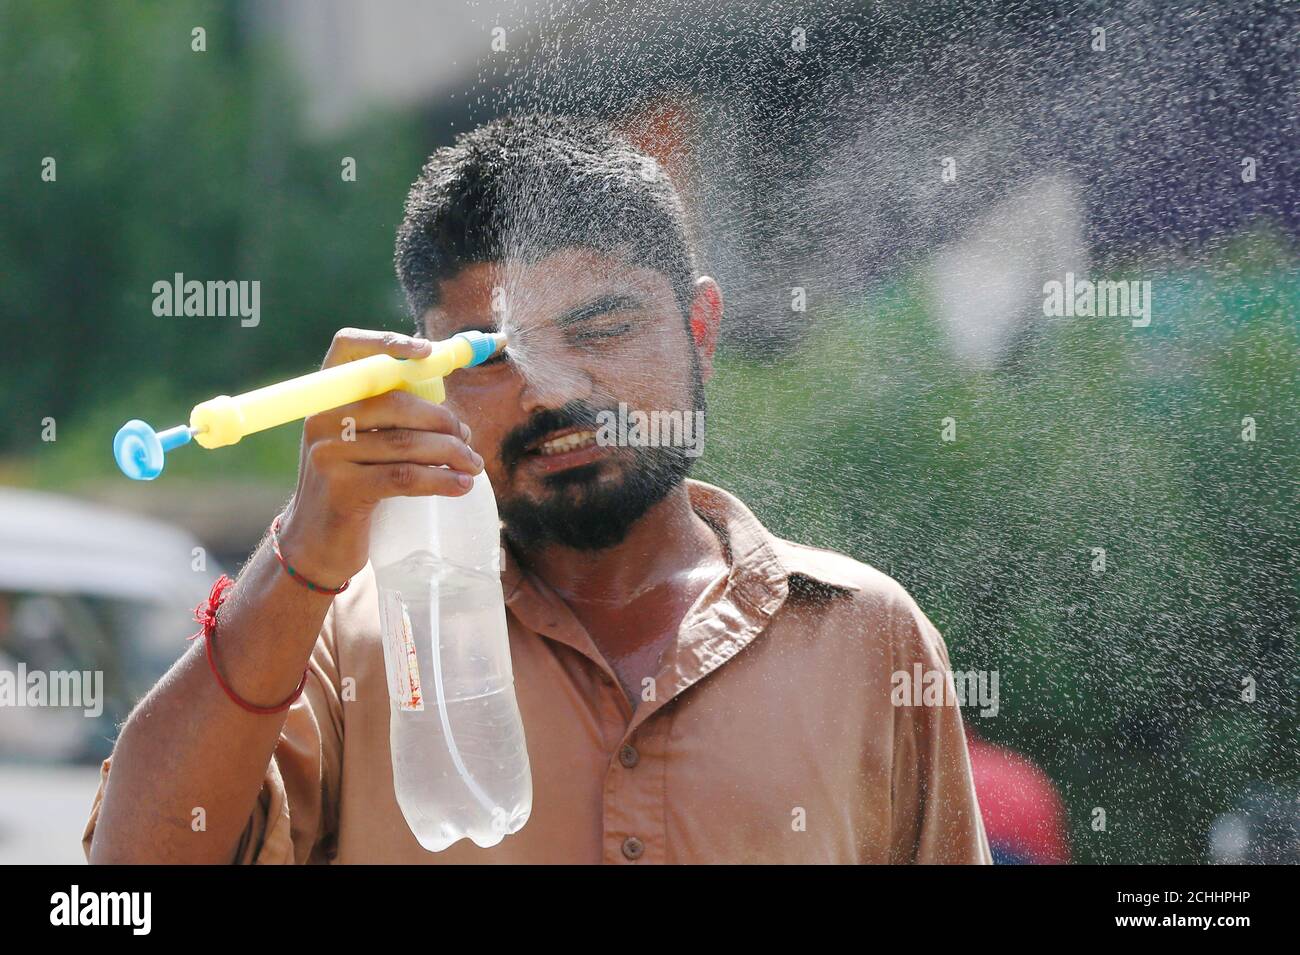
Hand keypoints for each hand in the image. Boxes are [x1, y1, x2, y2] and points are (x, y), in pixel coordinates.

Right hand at [278, 328, 483, 585]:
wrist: (316, 542)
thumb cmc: (354, 485)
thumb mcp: (362, 443)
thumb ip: (393, 418)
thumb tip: (456, 413)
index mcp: (327, 398)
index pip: (348, 347)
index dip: (387, 341)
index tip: (428, 352)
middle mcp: (321, 419)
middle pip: (396, 403)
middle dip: (443, 421)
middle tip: (467, 441)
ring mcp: (327, 454)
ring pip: (406, 444)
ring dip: (452, 454)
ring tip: (473, 466)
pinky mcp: (342, 490)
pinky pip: (404, 478)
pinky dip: (441, 481)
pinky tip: (462, 486)